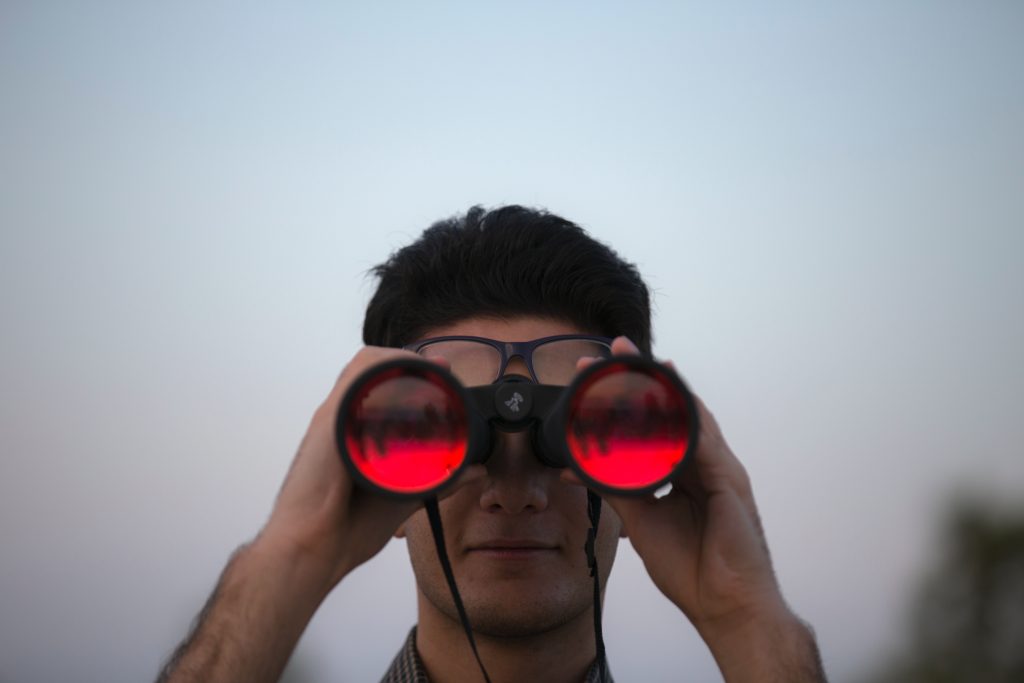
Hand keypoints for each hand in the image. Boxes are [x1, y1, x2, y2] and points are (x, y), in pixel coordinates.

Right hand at [258, 347, 484, 590]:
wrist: (311, 550)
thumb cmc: (345, 530)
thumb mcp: (404, 497)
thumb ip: (439, 481)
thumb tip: (476, 472)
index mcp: (351, 435)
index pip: (378, 387)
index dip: (410, 374)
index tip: (443, 378)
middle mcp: (340, 421)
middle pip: (371, 369)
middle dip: (408, 362)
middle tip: (441, 372)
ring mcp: (333, 419)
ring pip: (364, 366)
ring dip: (400, 359)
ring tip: (430, 369)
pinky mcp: (329, 422)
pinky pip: (355, 378)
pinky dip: (383, 366)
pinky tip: (408, 371)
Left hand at [568, 338, 823, 680]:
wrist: (725, 606)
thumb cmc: (692, 569)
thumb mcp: (641, 520)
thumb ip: (616, 488)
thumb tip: (578, 468)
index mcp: (684, 471)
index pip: (655, 422)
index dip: (630, 396)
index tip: (598, 373)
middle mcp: (704, 463)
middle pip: (674, 409)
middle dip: (646, 376)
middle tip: (617, 348)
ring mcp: (721, 469)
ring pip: (692, 416)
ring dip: (666, 387)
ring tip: (643, 361)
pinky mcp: (731, 482)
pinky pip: (705, 444)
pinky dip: (686, 421)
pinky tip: (669, 401)